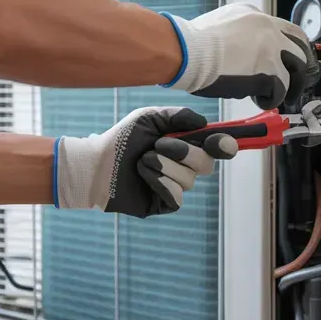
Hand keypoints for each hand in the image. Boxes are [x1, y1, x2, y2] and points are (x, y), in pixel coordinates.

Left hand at [54, 107, 236, 217]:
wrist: (96, 164)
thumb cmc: (120, 140)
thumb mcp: (148, 119)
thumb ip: (178, 116)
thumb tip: (204, 123)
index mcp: (183, 145)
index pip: (214, 147)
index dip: (224, 146)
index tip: (221, 142)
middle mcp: (183, 167)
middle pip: (206, 164)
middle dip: (185, 152)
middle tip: (159, 145)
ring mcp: (174, 186)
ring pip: (189, 179)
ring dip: (165, 166)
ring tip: (142, 160)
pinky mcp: (164, 204)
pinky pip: (177, 196)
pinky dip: (160, 182)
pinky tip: (143, 175)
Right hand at [161, 3, 317, 108]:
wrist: (186, 52)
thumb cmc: (191, 45)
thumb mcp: (218, 27)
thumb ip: (237, 35)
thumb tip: (242, 55)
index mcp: (253, 14)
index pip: (282, 28)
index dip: (287, 47)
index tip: (286, 60)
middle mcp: (267, 26)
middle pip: (299, 45)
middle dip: (299, 65)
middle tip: (295, 81)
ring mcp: (271, 47)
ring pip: (296, 67)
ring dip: (290, 85)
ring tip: (280, 97)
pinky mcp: (269, 69)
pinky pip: (281, 88)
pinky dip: (272, 98)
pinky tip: (261, 101)